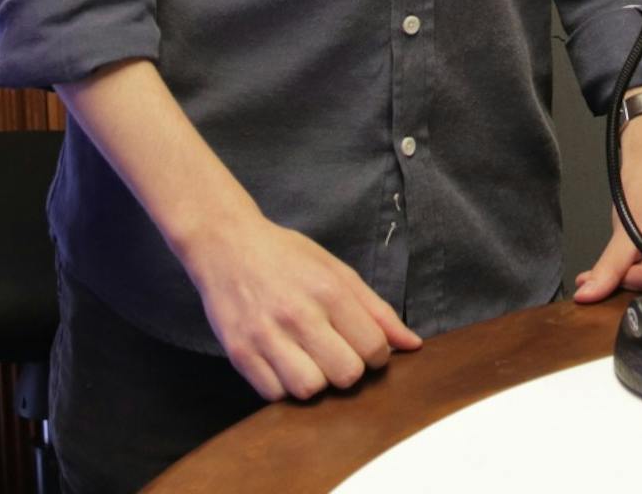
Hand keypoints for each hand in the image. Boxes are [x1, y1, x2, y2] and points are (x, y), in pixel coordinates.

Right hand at [182, 209, 420, 400]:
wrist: (228, 246)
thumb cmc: (288, 256)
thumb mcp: (337, 270)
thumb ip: (376, 309)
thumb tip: (413, 344)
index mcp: (329, 290)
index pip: (373, 346)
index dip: (378, 355)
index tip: (367, 347)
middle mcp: (299, 315)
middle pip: (346, 374)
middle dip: (351, 371)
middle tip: (340, 355)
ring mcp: (266, 336)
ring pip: (310, 390)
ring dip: (318, 382)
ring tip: (313, 362)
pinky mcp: (239, 355)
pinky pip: (274, 395)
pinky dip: (286, 387)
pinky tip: (286, 365)